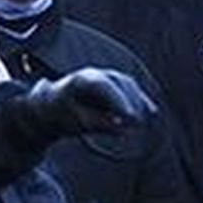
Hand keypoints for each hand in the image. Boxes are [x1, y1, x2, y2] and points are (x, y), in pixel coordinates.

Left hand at [23, 69, 156, 137]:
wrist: (51, 106)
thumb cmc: (61, 114)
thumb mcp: (74, 121)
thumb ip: (98, 124)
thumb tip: (122, 128)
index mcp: (80, 80)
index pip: (103, 85)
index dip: (118, 100)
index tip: (130, 117)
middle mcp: (95, 74)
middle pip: (119, 82)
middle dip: (131, 102)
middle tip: (137, 125)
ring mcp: (105, 78)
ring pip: (127, 85)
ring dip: (137, 102)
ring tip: (140, 123)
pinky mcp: (114, 86)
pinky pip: (131, 90)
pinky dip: (140, 100)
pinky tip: (151, 112)